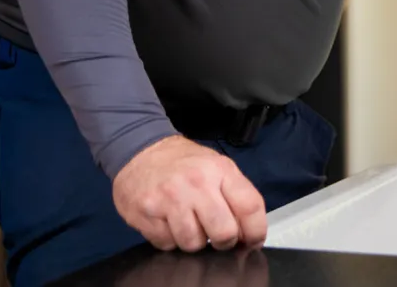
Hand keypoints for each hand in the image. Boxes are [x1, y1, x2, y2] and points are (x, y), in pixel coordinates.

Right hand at [112, 135, 266, 252]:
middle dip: (223, 241)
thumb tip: (249, 230)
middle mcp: (197, 183)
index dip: (256, 230)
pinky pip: (168, 244)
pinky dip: (171, 239)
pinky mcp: (148, 213)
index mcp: (220, 169)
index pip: (250, 206)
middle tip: (217, 234)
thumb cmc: (183, 162)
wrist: (141, 151)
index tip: (253, 240)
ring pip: (194, 244)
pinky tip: (169, 221)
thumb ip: (234, 194)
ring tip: (189, 222)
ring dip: (194, 240)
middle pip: (224, 233)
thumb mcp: (216, 166)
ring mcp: (171, 199)